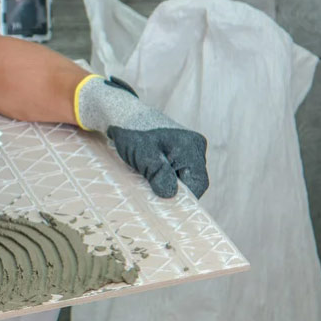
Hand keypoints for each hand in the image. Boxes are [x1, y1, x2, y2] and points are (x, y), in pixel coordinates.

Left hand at [75, 75, 208, 198]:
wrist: (122, 114)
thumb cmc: (131, 131)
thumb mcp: (144, 155)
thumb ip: (159, 175)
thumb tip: (171, 195)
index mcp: (192, 147)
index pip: (198, 183)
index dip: (183, 198)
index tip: (164, 205)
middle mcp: (196, 145)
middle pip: (192, 180)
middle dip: (173, 189)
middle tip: (151, 192)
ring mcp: (189, 146)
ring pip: (183, 176)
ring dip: (167, 182)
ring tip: (147, 178)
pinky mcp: (180, 148)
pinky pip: (177, 169)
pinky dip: (165, 175)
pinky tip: (149, 173)